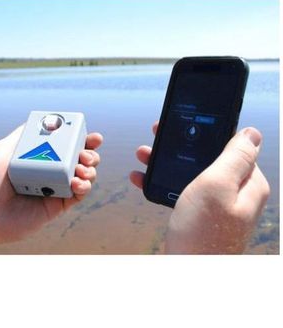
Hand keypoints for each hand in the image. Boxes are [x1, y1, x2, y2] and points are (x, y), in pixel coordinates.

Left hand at [0, 125, 102, 246]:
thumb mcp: (4, 149)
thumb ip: (24, 135)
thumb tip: (42, 120)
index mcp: (42, 157)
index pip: (68, 146)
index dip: (84, 140)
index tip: (93, 136)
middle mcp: (52, 172)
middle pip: (81, 160)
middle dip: (90, 155)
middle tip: (86, 154)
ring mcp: (55, 189)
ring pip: (84, 177)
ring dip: (90, 170)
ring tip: (80, 169)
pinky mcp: (56, 206)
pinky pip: (77, 196)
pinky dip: (83, 188)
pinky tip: (76, 183)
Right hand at [130, 122, 269, 253]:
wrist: (188, 272)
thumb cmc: (203, 232)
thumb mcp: (217, 185)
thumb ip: (235, 156)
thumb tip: (251, 132)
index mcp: (246, 181)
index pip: (229, 143)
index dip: (204, 130)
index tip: (178, 122)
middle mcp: (235, 191)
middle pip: (206, 155)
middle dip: (178, 144)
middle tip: (157, 134)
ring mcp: (217, 203)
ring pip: (190, 170)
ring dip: (165, 160)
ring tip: (143, 153)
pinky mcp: (201, 213)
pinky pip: (181, 188)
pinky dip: (162, 180)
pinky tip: (143, 176)